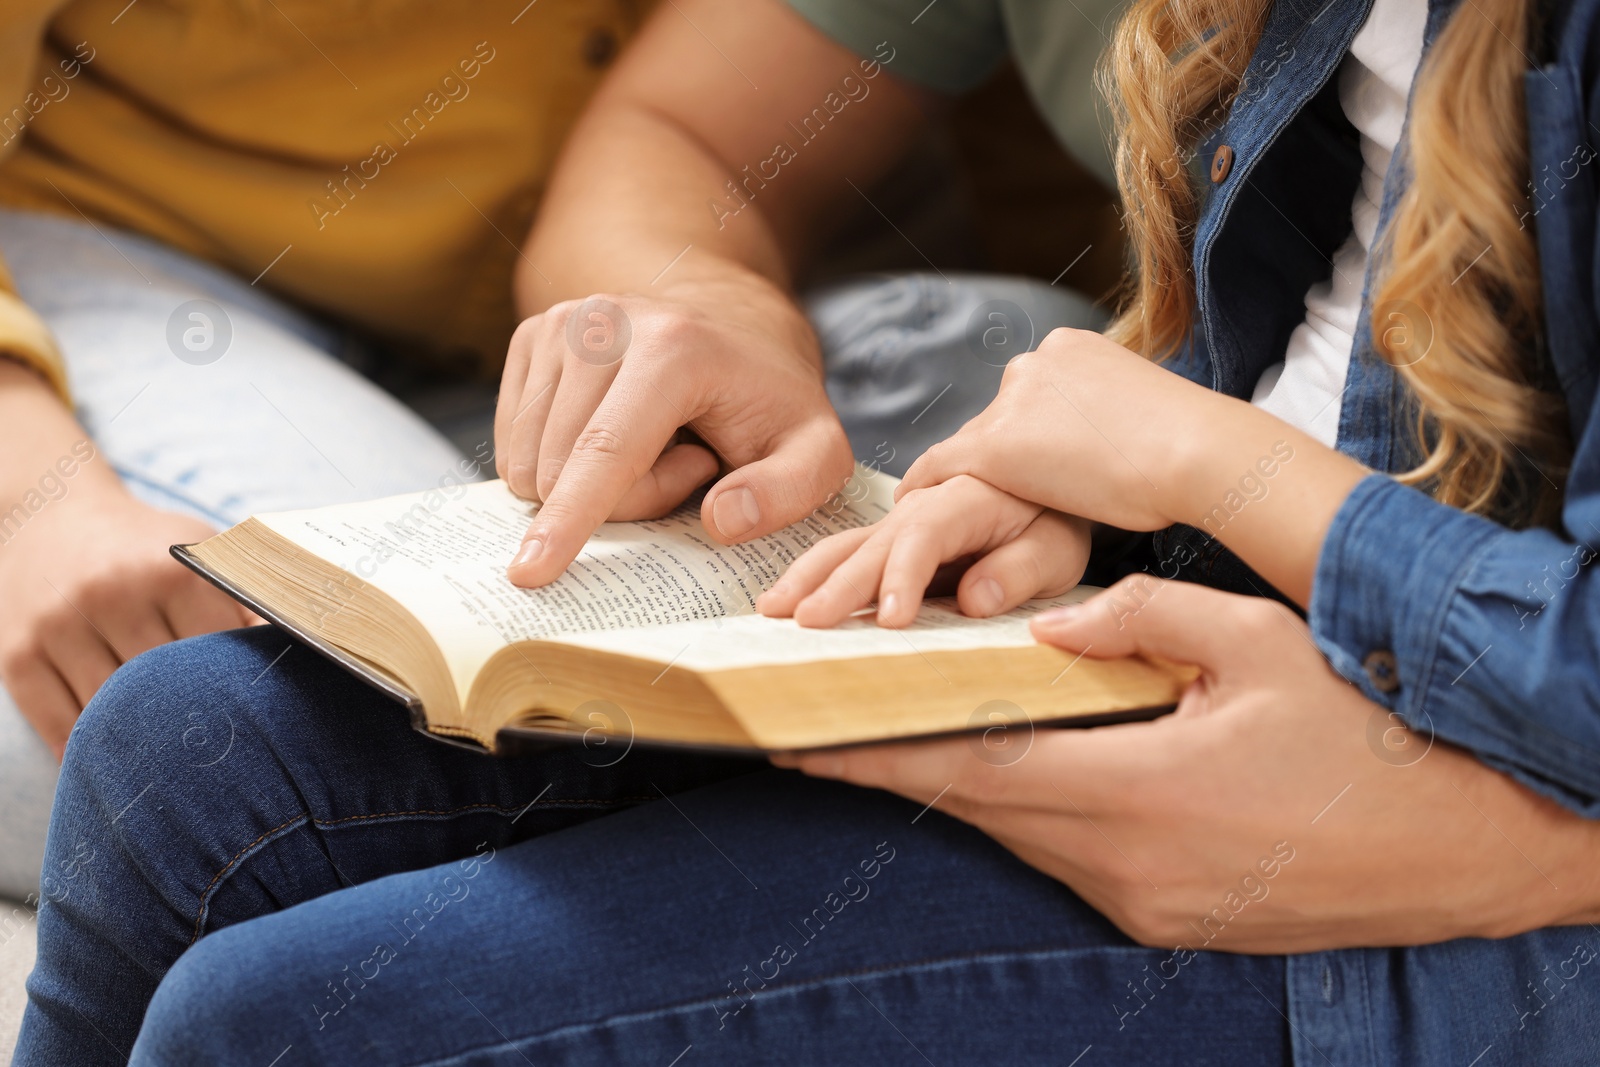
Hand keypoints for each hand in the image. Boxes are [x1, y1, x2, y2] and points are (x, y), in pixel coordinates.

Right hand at [0, 485, 253, 757]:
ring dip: (143, 745)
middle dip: (196, 724)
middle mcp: (110, 596)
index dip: (241, 691)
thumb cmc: (142, 544)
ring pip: (113, 715)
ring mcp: (58, 628)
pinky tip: (117, 762)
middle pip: (166, 690)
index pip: (218, 655)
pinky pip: (57, 725)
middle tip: (226, 760)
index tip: (262, 721)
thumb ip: (246, 599)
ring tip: (177, 769)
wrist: (48, 515)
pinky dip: (87, 752)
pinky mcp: (16, 656)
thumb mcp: (197, 551)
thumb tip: (306, 653)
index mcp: (167, 570)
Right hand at [495, 280, 853, 586]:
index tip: (529, 573)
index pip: (606, 451)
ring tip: (660, 445)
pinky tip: (620, 430)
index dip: (569, 518)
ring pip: (531, 461)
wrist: (737, 331)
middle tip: (691, 467)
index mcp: (673, 348)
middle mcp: (605, 322)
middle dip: (623, 502)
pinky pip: (514, 443)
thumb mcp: (817, 451)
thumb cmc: (772, 402)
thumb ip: (789, 491)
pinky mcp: (532, 335)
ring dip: (591, 484)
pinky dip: (563, 459)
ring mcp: (561, 323)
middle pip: (565, 467)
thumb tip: (722, 519)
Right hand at [756, 475, 1089, 627]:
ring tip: (771, 610)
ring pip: (846, 543)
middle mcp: (924, 502)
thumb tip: (973, 599)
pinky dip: (812, 574)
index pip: (927, 534)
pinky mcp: (890, 534)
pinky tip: (781, 600)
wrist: (1049, 476)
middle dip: (836, 583)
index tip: (893, 617)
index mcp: (968, 495)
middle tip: (805, 622)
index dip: (905, 574)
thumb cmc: (1056, 516)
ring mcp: (901, 516)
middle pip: (872, 542)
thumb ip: (1020, 569)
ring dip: (807, 576)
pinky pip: (847, 551)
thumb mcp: (1058, 546)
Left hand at [775, 577, 1599, 950]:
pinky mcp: (1170, 917)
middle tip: (824, 725)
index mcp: (1137, 794)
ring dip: (966, 784)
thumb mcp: (1261, 644)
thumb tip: (1052, 626)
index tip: (794, 737)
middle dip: (898, 763)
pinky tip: (1019, 767)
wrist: (1473, 846)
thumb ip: (1140, 622)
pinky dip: (1029, 807)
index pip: (968, 769)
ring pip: (1022, 833)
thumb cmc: (1373, 735)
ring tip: (905, 734)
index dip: (872, 751)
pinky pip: (1070, 856)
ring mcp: (1146, 904)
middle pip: (979, 807)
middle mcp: (1125, 867)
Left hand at [898, 328, 1369, 604]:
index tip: (1031, 467)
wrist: (1196, 452)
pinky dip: (925, 489)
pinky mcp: (994, 446)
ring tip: (947, 510)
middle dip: (997, 455)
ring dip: (965, 478)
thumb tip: (1111, 444)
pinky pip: (939, 468)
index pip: (1031, 397)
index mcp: (1074, 349)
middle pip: (998, 417)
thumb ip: (1111, 421)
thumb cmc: (1194, 449)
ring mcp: (1012, 403)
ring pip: (970, 444)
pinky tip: (912, 512)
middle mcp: (1035, 364)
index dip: (1028, 437)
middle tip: (994, 498)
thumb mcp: (1146, 419)